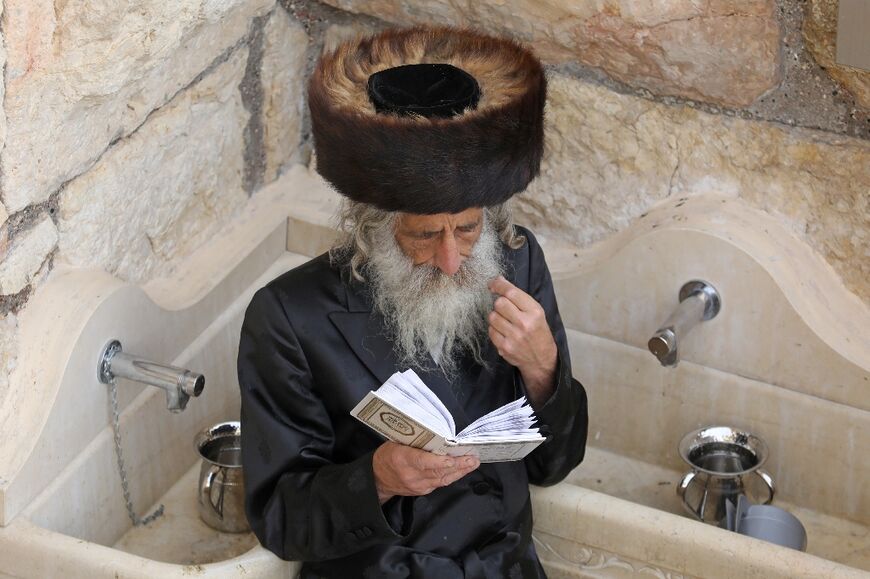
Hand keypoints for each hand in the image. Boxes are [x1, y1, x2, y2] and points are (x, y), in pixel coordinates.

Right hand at [372, 442, 479, 503]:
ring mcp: (417, 485)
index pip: (422, 462)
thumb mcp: (395, 442)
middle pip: (437, 471)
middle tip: (472, 459)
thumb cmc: (387, 455)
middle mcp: (410, 475)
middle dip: (457, 465)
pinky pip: (440, 483)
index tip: (452, 459)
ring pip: (442, 479)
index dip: (439, 462)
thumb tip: (436, 434)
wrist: (377, 479)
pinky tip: (462, 470)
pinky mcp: (422, 491)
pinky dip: (452, 476)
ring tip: (472, 463)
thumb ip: (414, 441)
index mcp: (401, 459)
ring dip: (459, 471)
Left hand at [488, 276, 556, 405]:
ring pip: (492, 317)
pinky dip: (494, 329)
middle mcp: (524, 324)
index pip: (512, 293)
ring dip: (496, 316)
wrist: (541, 360)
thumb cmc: (539, 333)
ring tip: (505, 321)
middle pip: (499, 303)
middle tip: (504, 308)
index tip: (493, 283)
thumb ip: (520, 299)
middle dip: (499, 303)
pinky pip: (491, 331)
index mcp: (535, 312)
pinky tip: (503, 331)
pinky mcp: (504, 347)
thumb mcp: (537, 313)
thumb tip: (498, 282)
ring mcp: (513, 337)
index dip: (499, 285)